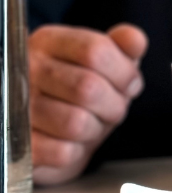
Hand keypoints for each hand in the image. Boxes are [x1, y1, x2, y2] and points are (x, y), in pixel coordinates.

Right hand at [29, 23, 147, 184]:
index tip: (130, 84)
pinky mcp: (19, 143)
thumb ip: (124, 45)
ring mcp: (16, 106)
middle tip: (113, 108)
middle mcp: (27, 69)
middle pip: (88, 88)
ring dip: (95, 129)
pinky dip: (77, 151)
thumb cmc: (81, 90)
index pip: (95, 50)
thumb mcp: (106, 61)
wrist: (50, 132)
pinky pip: (62, 152)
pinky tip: (71, 142)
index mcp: (51, 42)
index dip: (124, 72)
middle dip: (114, 104)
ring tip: (91, 123)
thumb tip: (135, 39)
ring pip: (76, 123)